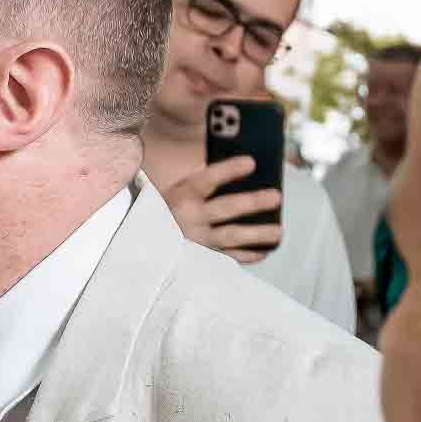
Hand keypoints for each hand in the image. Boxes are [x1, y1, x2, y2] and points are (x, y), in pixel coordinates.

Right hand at [161, 157, 282, 264]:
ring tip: (279, 232)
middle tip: (276, 197)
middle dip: (252, 202)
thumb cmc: (166, 212)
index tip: (252, 162)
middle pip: (226, 208)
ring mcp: (195, 241)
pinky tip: (264, 252)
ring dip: (257, 234)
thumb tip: (244, 172)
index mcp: (181, 195)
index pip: (208, 179)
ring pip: (230, 236)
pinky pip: (227, 258)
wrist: (142, 245)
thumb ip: (202, 185)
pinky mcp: (199, 259)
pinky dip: (247, 256)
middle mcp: (188, 218)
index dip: (229, 170)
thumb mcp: (176, 193)